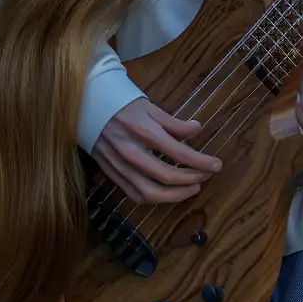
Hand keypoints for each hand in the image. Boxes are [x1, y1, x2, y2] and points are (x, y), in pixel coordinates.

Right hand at [92, 97, 223, 204]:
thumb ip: (173, 122)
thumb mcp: (149, 106)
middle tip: (207, 175)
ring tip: (192, 188)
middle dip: (193, 178)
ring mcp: (119, 165)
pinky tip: (168, 193)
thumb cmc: (121, 103)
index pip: (179, 153)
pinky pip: (134, 194)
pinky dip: (154, 198)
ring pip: (150, 192)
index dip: (201, 162)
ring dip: (176, 195)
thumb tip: (197, 130)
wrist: (86, 105)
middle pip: (168, 176)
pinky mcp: (111, 173)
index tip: (216, 165)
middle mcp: (131, 151)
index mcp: (143, 130)